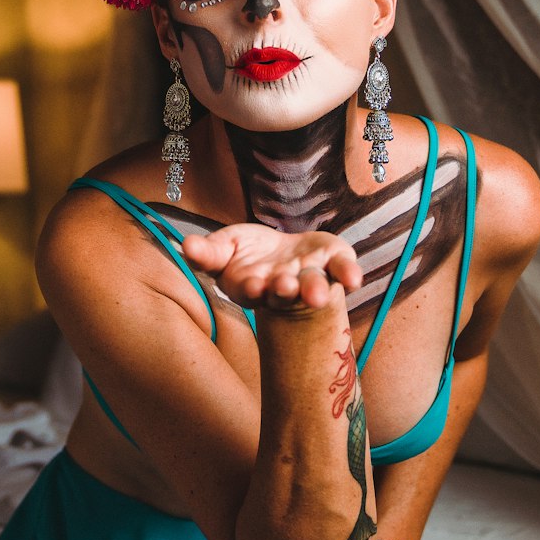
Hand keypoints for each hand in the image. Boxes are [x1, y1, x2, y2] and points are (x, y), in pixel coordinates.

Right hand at [182, 225, 362, 310]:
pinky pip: (343, 270)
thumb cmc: (248, 253)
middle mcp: (284, 286)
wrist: (282, 250)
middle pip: (285, 292)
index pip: (251, 291)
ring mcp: (310, 275)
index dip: (251, 288)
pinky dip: (349, 274)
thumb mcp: (224, 247)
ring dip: (315, 290)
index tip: (252, 285)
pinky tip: (354, 278)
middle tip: (285, 287)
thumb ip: (208, 251)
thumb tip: (185, 244)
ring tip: (317, 295)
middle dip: (286, 290)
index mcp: (254, 286)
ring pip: (314, 285)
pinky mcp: (333, 261)